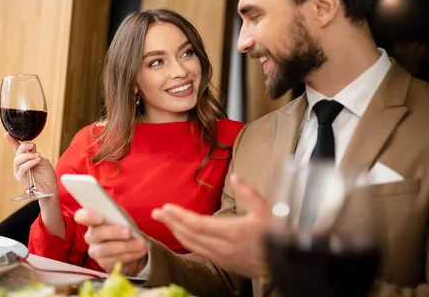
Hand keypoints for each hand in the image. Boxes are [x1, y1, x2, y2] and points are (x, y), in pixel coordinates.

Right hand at [4, 133, 57, 195]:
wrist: (50, 187)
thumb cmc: (47, 174)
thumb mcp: (42, 160)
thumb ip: (35, 153)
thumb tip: (30, 146)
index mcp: (25, 158)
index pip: (17, 148)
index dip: (11, 141)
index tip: (6, 134)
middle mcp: (20, 164)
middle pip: (18, 152)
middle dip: (24, 147)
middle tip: (33, 145)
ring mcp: (19, 171)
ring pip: (18, 159)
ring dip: (28, 155)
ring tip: (37, 156)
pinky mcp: (21, 178)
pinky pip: (23, 167)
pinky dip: (30, 162)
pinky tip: (37, 160)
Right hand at [75, 208, 147, 275]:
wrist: (131, 245)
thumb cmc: (123, 226)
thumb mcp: (121, 216)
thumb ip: (117, 213)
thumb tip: (117, 213)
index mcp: (92, 220)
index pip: (81, 216)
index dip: (88, 216)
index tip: (101, 218)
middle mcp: (90, 236)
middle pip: (96, 234)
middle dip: (113, 233)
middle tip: (129, 232)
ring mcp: (95, 251)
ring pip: (106, 250)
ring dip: (126, 246)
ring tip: (141, 244)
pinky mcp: (104, 264)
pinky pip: (115, 260)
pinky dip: (130, 255)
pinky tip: (140, 251)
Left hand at [152, 174, 270, 277]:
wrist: (285, 264)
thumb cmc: (277, 234)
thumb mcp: (267, 210)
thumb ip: (249, 193)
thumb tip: (235, 177)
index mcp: (232, 232)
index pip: (197, 224)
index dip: (179, 216)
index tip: (165, 207)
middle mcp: (223, 247)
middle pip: (189, 235)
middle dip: (170, 223)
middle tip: (155, 213)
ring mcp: (221, 257)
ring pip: (191, 244)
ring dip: (175, 231)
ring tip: (163, 220)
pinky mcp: (222, 262)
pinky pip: (198, 250)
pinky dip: (185, 240)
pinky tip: (180, 233)